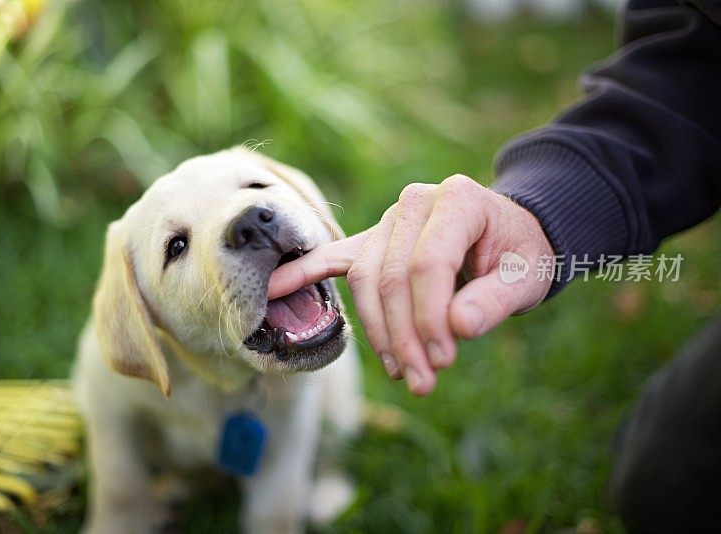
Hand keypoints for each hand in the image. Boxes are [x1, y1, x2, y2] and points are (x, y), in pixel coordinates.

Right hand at [268, 175, 554, 394]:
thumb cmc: (520, 255)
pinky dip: (303, 273)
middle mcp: (415, 203)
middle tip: (422, 382)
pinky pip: (333, 258)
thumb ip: (495, 300)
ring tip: (400, 372)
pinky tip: (273, 290)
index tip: (441, 362)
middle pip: (391, 276)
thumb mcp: (526, 277)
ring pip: (365, 279)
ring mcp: (389, 221)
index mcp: (457, 200)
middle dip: (403, 336)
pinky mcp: (372, 241)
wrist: (508, 236)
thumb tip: (458, 328)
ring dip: (377, 331)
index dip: (430, 318)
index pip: (428, 263)